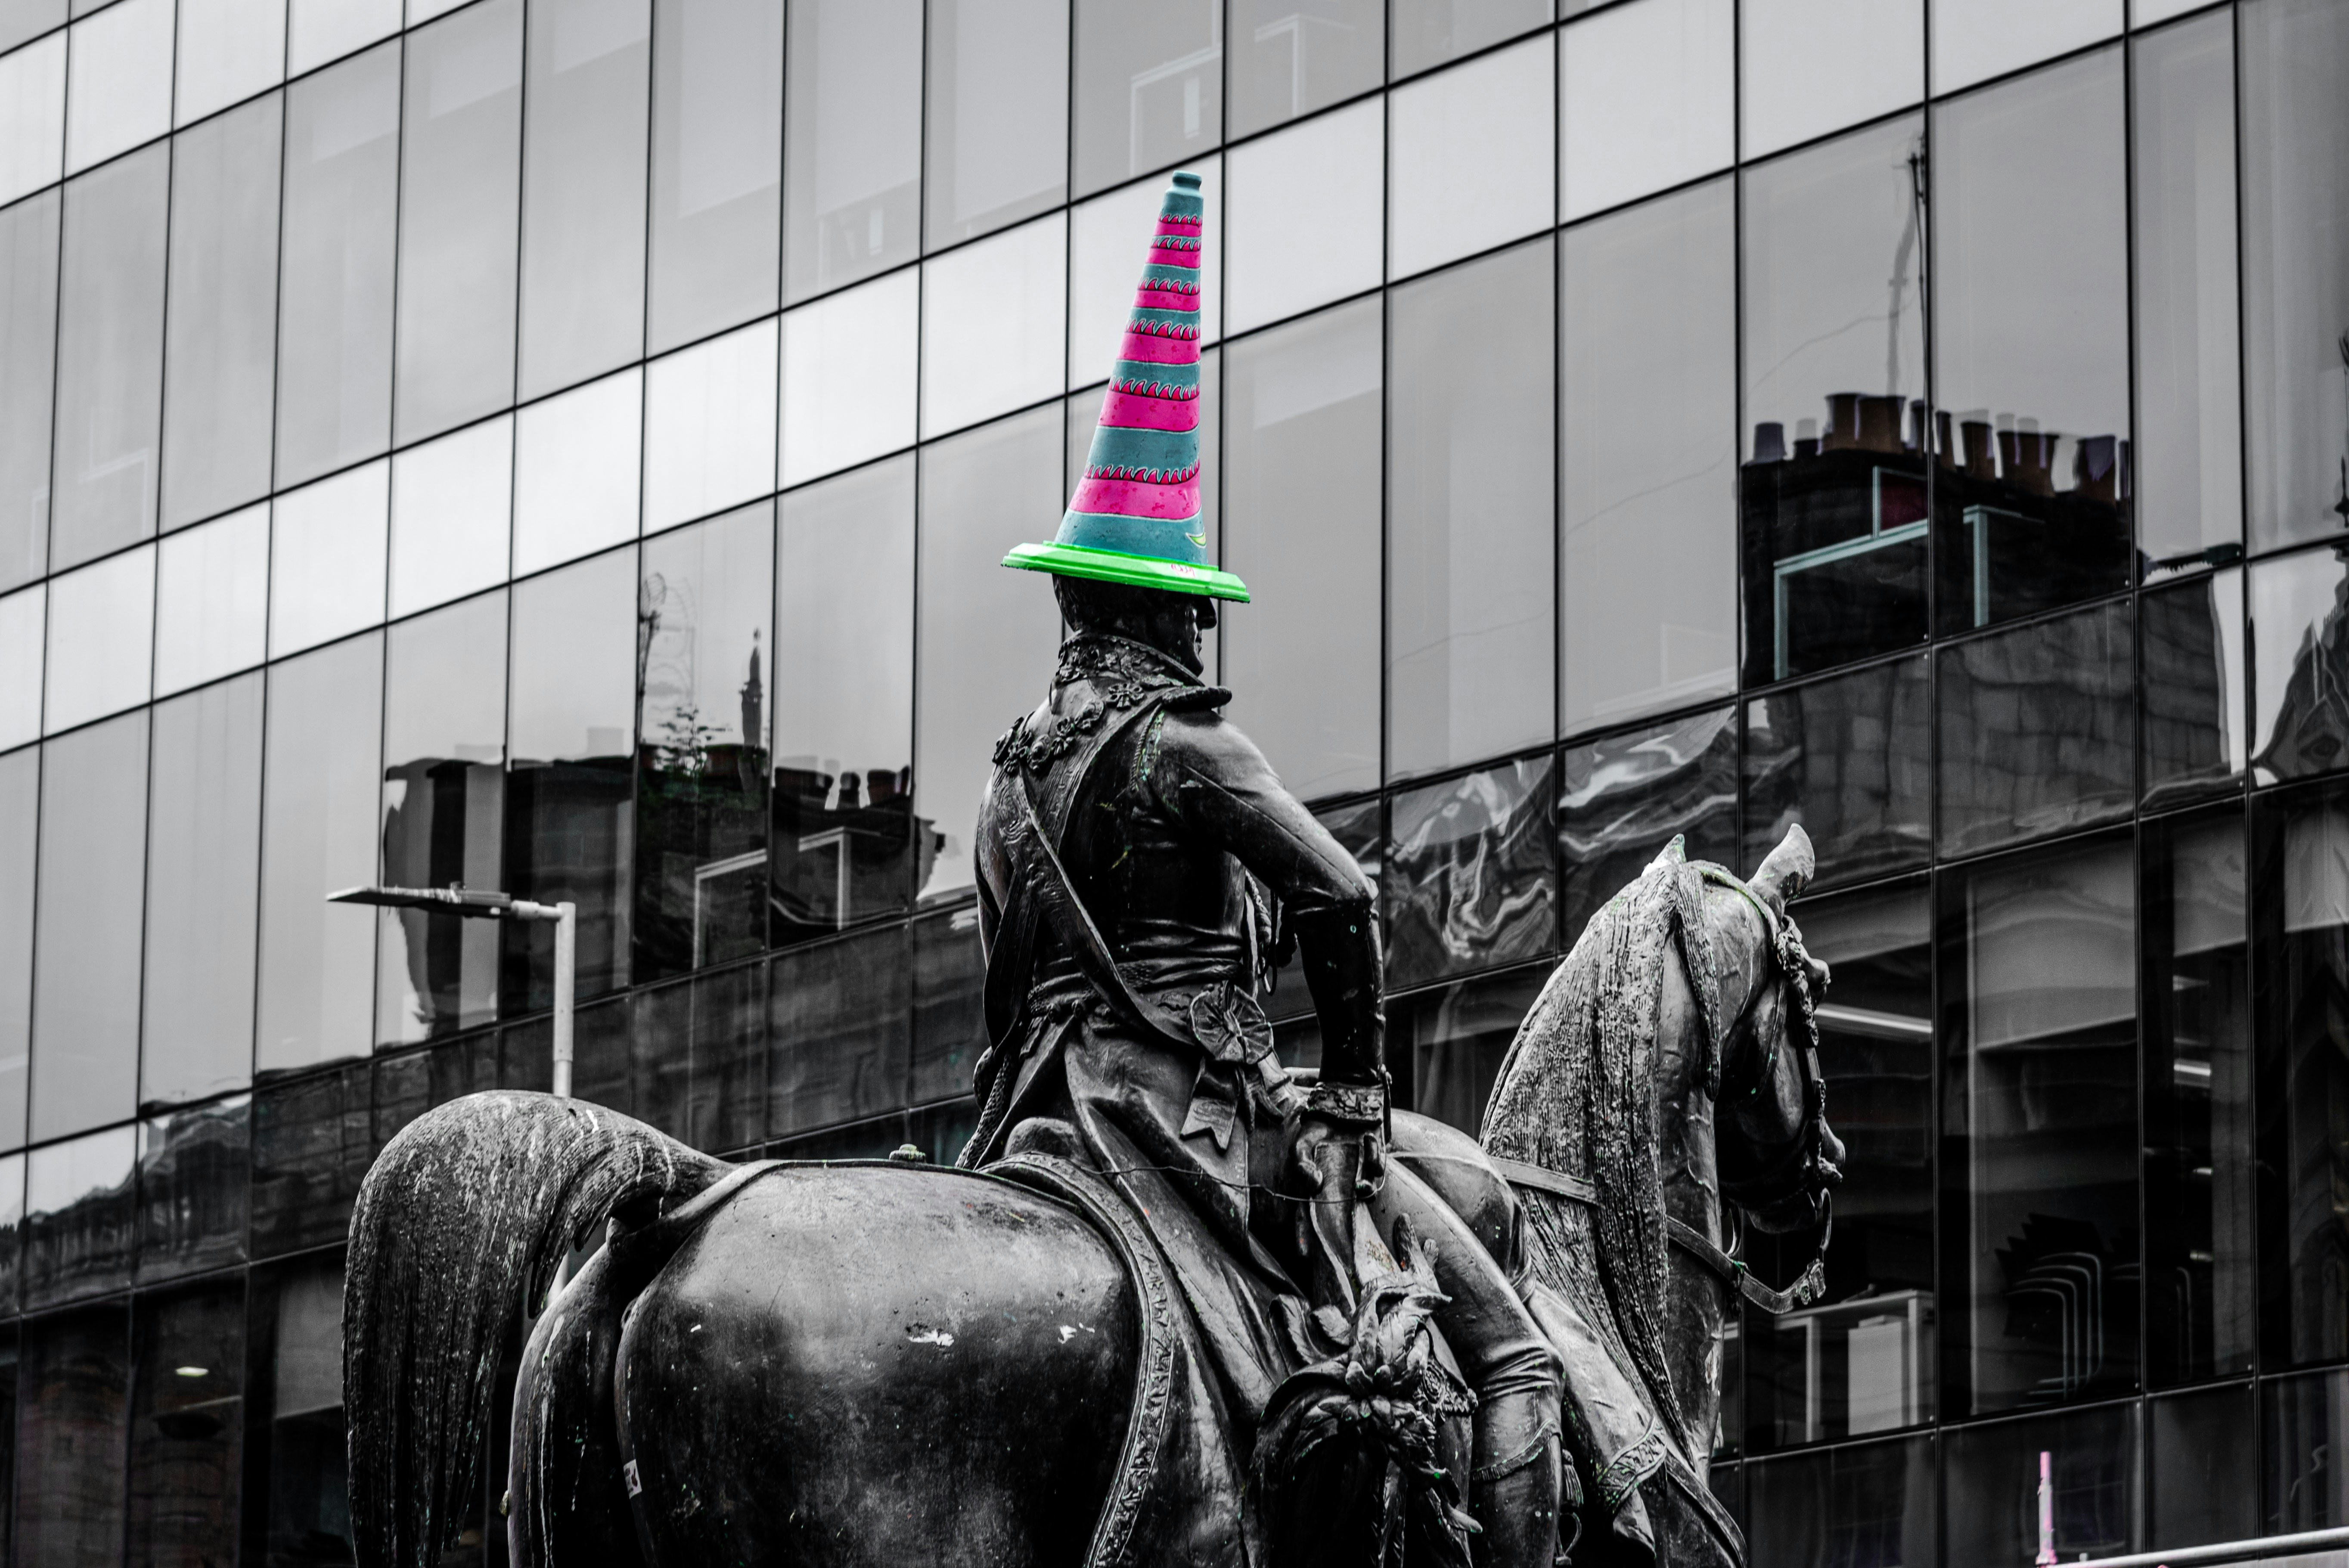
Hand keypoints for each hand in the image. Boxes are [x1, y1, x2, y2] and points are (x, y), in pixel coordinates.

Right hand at [1287, 1078, 1387, 1318]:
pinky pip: (1378, 1171)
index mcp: (1318, 1184)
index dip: (1304, 1234)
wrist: (1347, 1099)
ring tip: (1360, 1179)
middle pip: (1341, 1216)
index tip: (1303, 1253)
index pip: (1308, 1215)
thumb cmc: (1320, 1123)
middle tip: (1343, 1247)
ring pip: (1365, 1194)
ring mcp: (1359, 1176)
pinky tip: (1365, 1140)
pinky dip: (1373, 1157)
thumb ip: (1301, 1165)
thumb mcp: (1301, 1143)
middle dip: (1341, 1233)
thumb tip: (1313, 1186)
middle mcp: (1340, 1185)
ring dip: (1364, 1188)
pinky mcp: (1377, 1164)